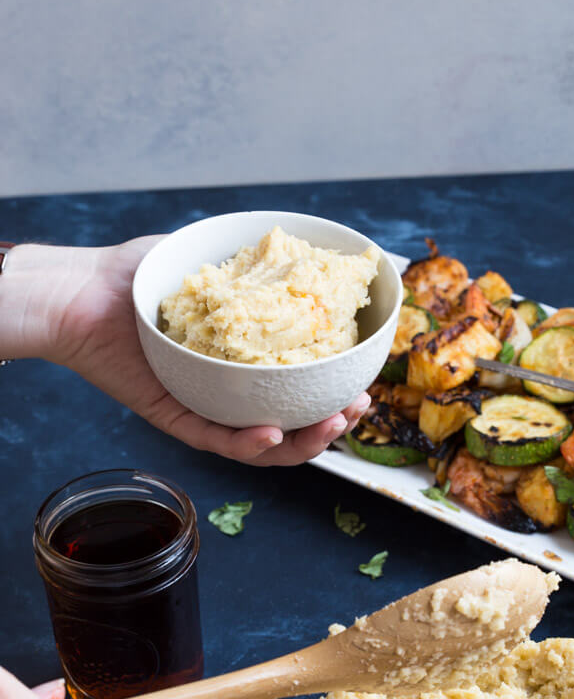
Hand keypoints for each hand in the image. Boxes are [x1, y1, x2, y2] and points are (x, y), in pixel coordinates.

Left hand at [1, 238, 369, 464]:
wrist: (85, 290)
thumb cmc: (142, 274)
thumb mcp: (211, 264)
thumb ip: (254, 266)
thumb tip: (305, 252)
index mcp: (247, 362)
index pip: (302, 386)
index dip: (337, 391)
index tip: (364, 383)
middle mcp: (232, 391)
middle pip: (294, 423)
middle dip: (333, 424)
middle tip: (356, 410)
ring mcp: (207, 409)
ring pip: (264, 446)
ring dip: (304, 443)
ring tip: (332, 426)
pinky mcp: (178, 420)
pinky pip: (219, 441)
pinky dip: (249, 444)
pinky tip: (273, 433)